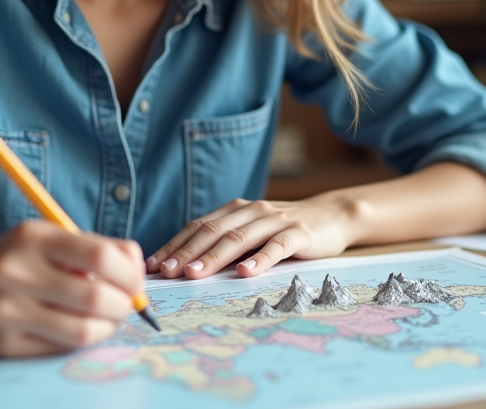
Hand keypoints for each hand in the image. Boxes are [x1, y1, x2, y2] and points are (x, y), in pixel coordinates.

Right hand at [0, 220, 143, 356]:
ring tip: (105, 319)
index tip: (134, 281)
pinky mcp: (3, 344)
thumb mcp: (45, 238)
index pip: (101, 256)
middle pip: (96, 298)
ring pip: (83, 332)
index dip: (130, 273)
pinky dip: (80, 340)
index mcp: (33, 237)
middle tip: (124, 304)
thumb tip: (137, 275)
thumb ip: (91, 248)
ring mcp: (7, 311)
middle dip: (123, 305)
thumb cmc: (12, 258)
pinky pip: (60, 349)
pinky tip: (77, 328)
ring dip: (107, 327)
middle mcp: (17, 272)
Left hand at [145, 195, 357, 279]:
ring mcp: (275, 220)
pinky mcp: (298, 232)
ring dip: (213, 257)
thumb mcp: (252, 232)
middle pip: (212, 231)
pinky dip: (259, 259)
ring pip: (238, 238)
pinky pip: (276, 246)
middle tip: (167, 272)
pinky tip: (245, 273)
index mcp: (235, 210)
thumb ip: (226, 243)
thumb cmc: (284, 231)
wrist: (332, 216)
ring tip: (194, 275)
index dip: (174, 244)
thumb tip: (186, 267)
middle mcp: (251, 210)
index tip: (153, 265)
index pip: (197, 226)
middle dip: (186, 252)